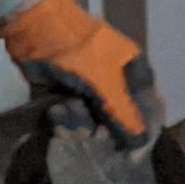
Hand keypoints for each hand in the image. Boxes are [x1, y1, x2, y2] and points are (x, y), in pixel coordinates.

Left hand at [0, 0, 154, 144]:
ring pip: (92, 123)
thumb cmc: (80, 53)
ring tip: (65, 109)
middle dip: (101, 130)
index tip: (131, 153)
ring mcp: (89, 88)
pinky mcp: (66, 94)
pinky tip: (55, 112)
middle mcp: (113, 81)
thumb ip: (124, 116)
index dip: (143, 129)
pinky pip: (72, 120)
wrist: (37, 31)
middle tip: (91, 131)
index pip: (147, 105)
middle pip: (117, 121)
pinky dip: (63, 121)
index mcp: (131, 70)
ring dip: (78, 123)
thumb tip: (142, 141)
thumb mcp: (106, 83)